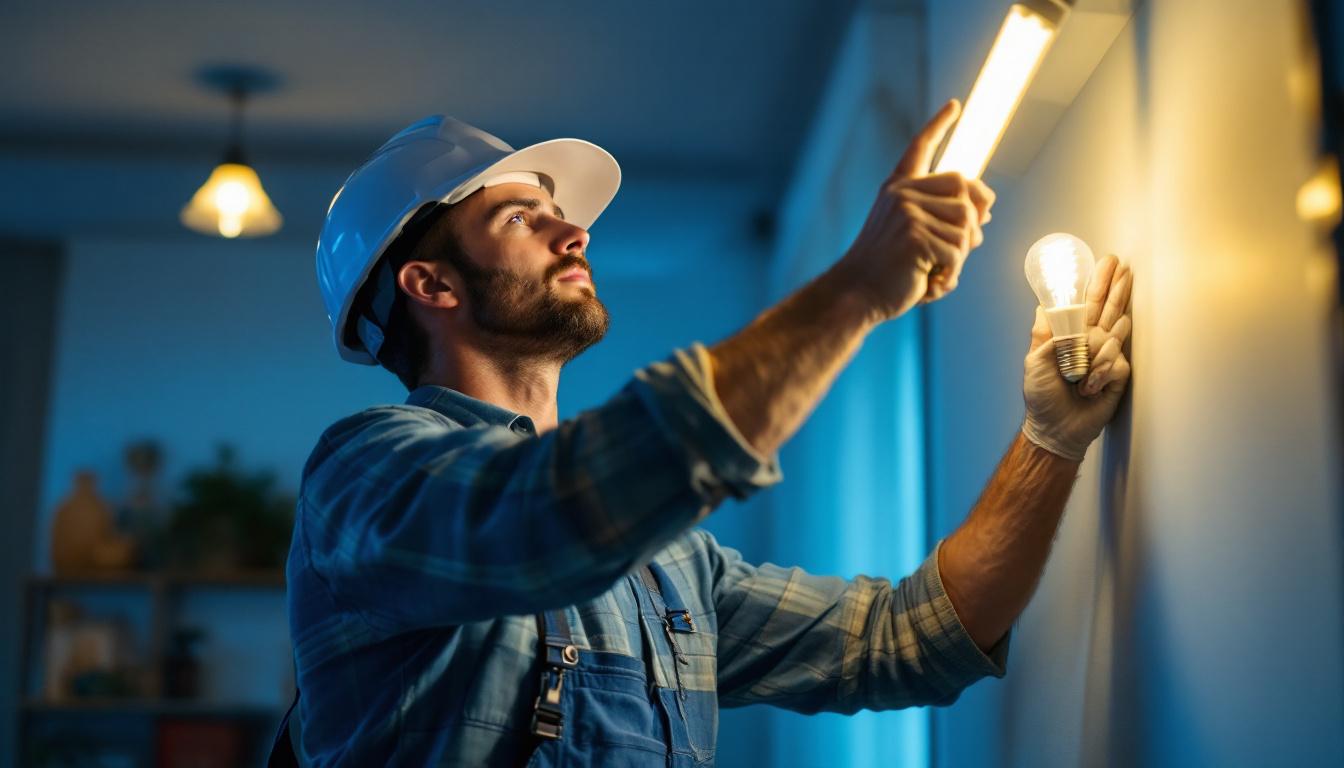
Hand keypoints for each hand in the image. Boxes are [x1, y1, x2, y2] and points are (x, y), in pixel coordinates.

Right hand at [837, 99, 995, 321]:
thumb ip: (944, 219)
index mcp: (898, 189)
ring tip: (935, 272)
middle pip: (966, 190)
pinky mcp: (915, 235)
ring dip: (961, 256)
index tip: (954, 106)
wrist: (855, 294)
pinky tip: (930, 283)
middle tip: (961, 250)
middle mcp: (902, 194)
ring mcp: (908, 212)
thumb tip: (987, 211)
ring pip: (967, 226)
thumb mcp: (914, 237)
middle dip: (974, 222)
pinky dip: (952, 275)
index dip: (938, 126)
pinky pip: (958, 252)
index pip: (920, 149)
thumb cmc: (886, 272)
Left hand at [1021, 254, 1132, 460]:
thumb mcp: (1033, 362)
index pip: (1086, 303)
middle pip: (1109, 307)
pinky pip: (1114, 361)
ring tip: (1079, 373)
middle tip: (1123, 265)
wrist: (1056, 428)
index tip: (1107, 263)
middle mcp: (1092, 341)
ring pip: (1113, 334)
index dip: (1097, 283)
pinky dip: (1097, 375)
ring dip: (1094, 352)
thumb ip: (1043, 334)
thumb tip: (1043, 305)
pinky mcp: (1117, 374)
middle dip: (1116, 286)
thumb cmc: (1042, 396)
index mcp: (1071, 335)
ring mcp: (1107, 356)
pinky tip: (1087, 388)